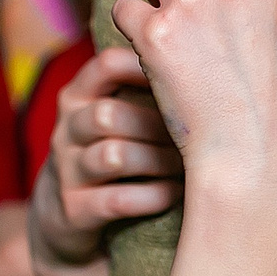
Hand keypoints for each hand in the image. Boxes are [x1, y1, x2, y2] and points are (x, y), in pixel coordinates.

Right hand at [33, 46, 181, 269]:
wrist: (64, 216)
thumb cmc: (109, 151)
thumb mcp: (114, 115)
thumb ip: (144, 88)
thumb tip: (212, 59)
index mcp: (78, 96)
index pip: (107, 65)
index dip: (148, 68)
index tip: (186, 80)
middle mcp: (67, 129)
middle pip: (108, 115)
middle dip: (157, 125)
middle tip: (195, 135)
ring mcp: (67, 171)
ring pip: (112, 156)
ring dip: (158, 160)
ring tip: (189, 165)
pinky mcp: (74, 210)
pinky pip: (116, 200)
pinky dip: (153, 196)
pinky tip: (176, 192)